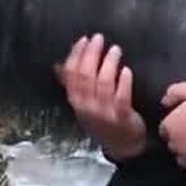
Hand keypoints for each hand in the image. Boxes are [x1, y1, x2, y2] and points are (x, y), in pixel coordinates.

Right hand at [56, 34, 147, 161]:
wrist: (122, 147)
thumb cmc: (103, 121)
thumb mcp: (84, 105)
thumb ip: (73, 85)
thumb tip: (58, 64)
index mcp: (76, 102)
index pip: (70, 75)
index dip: (76, 55)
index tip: (83, 40)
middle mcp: (87, 107)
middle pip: (86, 76)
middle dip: (91, 54)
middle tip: (99, 39)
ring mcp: (104, 113)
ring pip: (103, 84)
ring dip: (109, 64)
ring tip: (115, 49)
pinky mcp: (122, 117)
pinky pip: (121, 97)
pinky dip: (124, 82)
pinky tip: (126, 70)